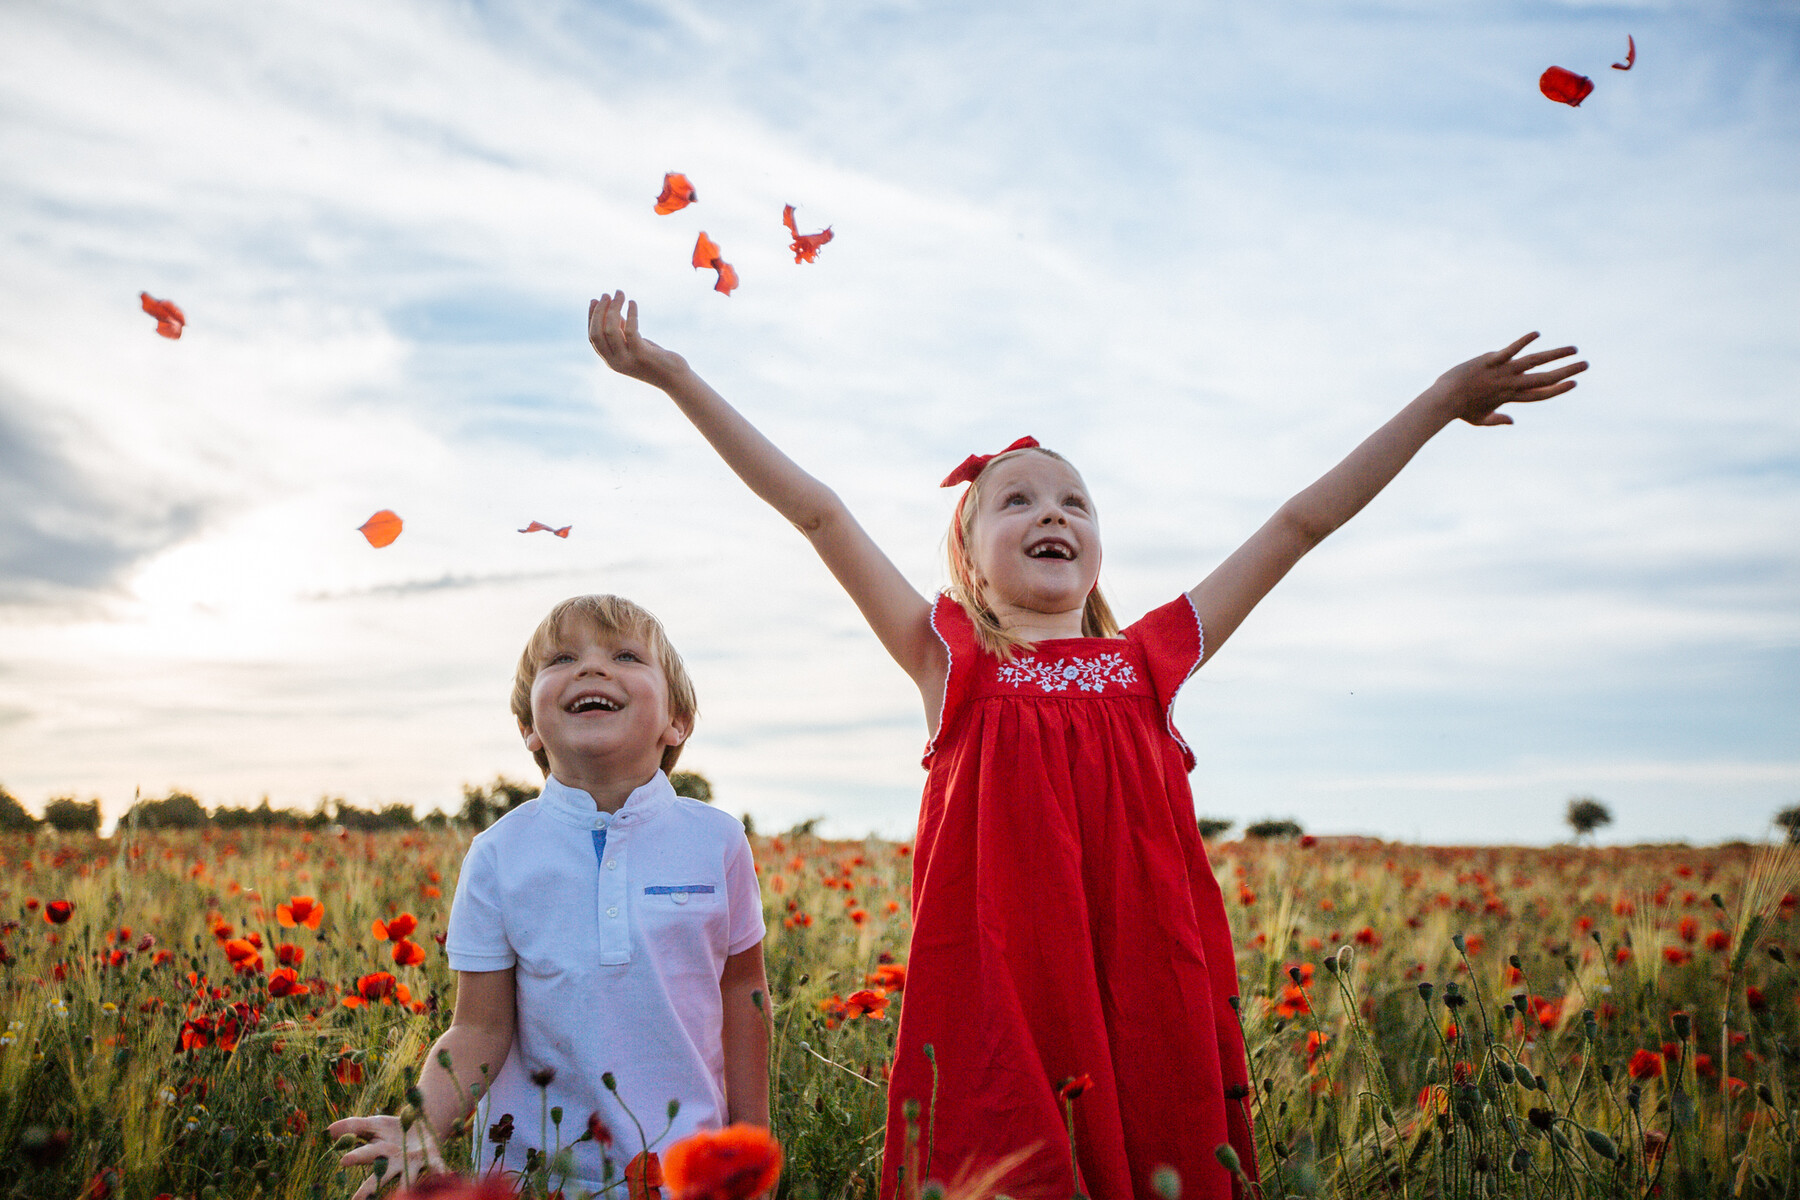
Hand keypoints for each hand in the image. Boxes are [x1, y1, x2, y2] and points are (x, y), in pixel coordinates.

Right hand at [327, 1114, 447, 1199]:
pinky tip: (446, 1175)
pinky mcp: (432, 1159)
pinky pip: (437, 1168)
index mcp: (379, 1153)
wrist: (422, 1124)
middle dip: (370, 1189)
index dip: (355, 1157)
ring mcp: (413, 1163)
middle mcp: (394, 1163)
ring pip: (407, 1179)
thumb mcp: (375, 1123)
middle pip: (380, 1177)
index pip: (364, 1155)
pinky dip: (440, 1172)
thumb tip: (328, 1131)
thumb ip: (353, 1125)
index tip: (344, 1161)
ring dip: (406, 1186)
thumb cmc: (393, 1128)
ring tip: (405, 1194)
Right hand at [589, 291, 689, 386]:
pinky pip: (631, 330)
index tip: (595, 300)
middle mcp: (615, 362)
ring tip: (620, 294)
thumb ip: (621, 331)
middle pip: (597, 333)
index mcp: (610, 361)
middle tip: (607, 294)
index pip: (593, 337)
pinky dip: (630, 314)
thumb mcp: (635, 344)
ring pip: (611, 329)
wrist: (675, 379)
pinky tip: (633, 303)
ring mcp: (627, 359)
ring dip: (613, 308)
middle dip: (600, 311)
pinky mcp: (641, 355)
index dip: (591, 317)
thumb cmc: (655, 360)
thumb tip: (612, 309)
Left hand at [1429, 333, 1586, 425]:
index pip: (1541, 394)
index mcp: (1510, 397)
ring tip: (1573, 349)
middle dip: (1567, 372)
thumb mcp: (1480, 419)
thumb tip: (1512, 422)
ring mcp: (1502, 371)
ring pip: (1535, 362)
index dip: (1558, 389)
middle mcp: (1511, 384)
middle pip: (1545, 378)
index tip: (1574, 384)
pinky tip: (1538, 334)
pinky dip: (1524, 341)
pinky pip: (1511, 349)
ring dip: (1556, 354)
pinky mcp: (1491, 360)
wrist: (1444, 399)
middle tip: (1586, 365)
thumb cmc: (1460, 410)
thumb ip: (1498, 420)